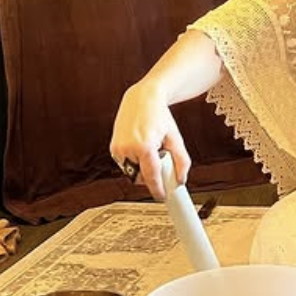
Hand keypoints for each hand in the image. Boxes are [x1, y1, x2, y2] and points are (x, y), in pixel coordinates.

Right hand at [110, 80, 190, 199]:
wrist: (142, 99)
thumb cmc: (159, 116)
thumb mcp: (175, 137)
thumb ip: (182, 161)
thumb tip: (181, 180)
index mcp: (144, 146)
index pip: (151, 176)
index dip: (157, 189)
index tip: (162, 197)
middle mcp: (128, 148)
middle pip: (141, 177)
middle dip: (151, 176)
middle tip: (161, 162)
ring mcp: (118, 148)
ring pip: (132, 172)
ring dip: (142, 168)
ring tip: (151, 150)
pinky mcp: (113, 148)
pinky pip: (125, 165)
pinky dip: (134, 162)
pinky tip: (141, 147)